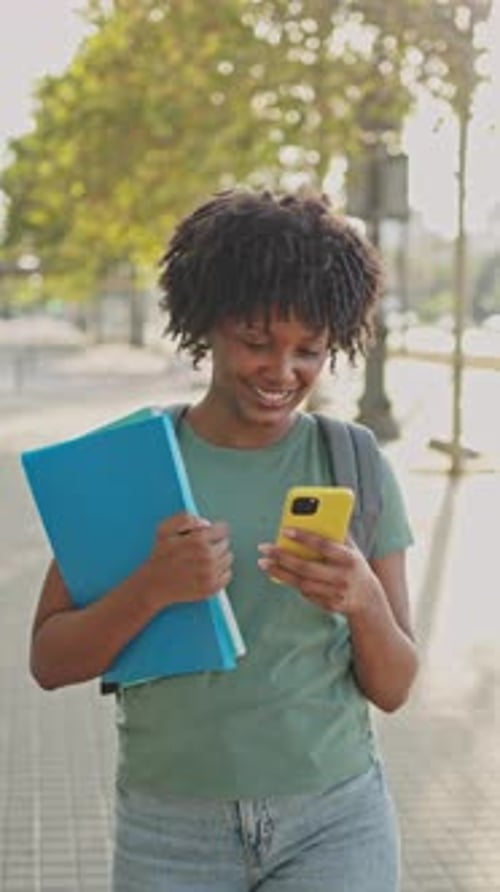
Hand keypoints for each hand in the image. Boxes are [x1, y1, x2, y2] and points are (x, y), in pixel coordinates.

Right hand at [144, 513, 233, 609]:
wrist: (153, 585)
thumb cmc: (159, 557)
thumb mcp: (164, 529)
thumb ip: (185, 519)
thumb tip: (205, 523)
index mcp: (198, 540)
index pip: (222, 530)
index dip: (215, 530)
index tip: (210, 534)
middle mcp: (207, 557)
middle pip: (226, 544)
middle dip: (216, 543)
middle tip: (201, 549)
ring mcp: (210, 574)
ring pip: (228, 559)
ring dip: (219, 557)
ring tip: (203, 560)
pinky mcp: (211, 588)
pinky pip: (228, 575)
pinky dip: (220, 572)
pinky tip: (207, 571)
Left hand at [258, 527, 380, 615]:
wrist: (368, 598)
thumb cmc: (353, 565)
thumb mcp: (352, 548)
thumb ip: (337, 534)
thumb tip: (318, 515)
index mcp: (349, 558)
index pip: (324, 546)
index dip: (305, 538)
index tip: (285, 530)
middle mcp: (343, 577)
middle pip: (307, 567)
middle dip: (283, 557)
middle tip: (264, 548)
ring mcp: (336, 593)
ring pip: (302, 583)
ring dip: (280, 573)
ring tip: (263, 562)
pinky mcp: (329, 605)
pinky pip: (305, 593)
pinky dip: (291, 582)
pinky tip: (277, 573)